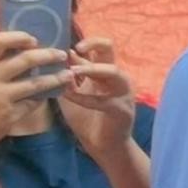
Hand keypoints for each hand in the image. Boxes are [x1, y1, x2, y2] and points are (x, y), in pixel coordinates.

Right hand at [0, 31, 72, 154]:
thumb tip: (15, 47)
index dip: (18, 37)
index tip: (33, 39)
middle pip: (25, 60)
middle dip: (48, 55)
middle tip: (62, 54)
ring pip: (36, 83)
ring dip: (56, 77)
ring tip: (69, 74)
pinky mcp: (9, 115)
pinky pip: (33, 102)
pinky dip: (43, 96)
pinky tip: (53, 92)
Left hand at [58, 37, 135, 158]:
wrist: (103, 145)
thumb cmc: (88, 118)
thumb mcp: (73, 93)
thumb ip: (70, 76)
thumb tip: (64, 56)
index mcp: (104, 72)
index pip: (99, 48)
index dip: (85, 42)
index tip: (64, 45)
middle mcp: (116, 77)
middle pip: (110, 49)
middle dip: (94, 44)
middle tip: (76, 48)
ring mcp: (122, 92)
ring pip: (113, 71)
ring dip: (91, 69)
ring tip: (71, 71)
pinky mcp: (121, 109)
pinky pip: (102, 100)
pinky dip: (82, 97)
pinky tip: (67, 96)